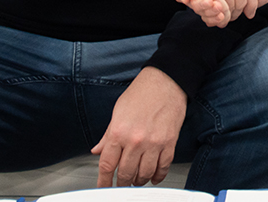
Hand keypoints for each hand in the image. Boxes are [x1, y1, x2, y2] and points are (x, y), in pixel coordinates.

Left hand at [92, 67, 186, 187]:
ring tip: (137, 180)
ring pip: (144, 174)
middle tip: (121, 184)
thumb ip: (107, 135)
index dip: (104, 181)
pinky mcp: (169, 143)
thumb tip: (98, 150)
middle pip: (126, 173)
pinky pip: (163, 167)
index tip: (103, 187)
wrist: (166, 81)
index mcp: (119, 132)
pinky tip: (154, 177)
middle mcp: (135, 140)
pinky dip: (158, 176)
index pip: (107, 164)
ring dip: (139, 181)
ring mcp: (153, 143)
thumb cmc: (142, 93)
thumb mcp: (117, 112)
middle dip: (122, 183)